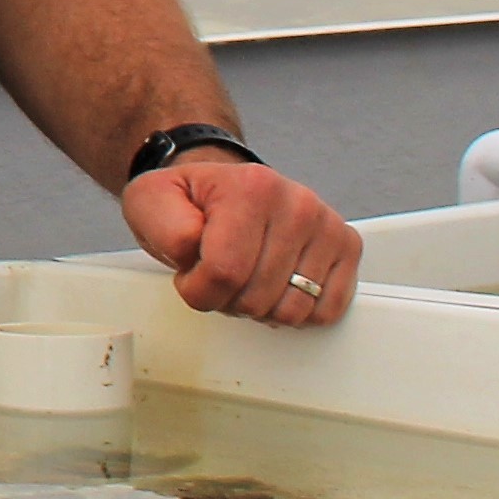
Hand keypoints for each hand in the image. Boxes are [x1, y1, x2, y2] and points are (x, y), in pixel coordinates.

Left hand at [125, 153, 357, 326]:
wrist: (219, 187)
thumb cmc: (188, 200)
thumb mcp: (150, 201)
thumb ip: (164, 226)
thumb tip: (193, 248)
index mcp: (251, 187)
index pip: (224, 273)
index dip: (198, 291)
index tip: (190, 275)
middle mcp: (297, 202)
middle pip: (257, 298)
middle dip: (227, 300)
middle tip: (218, 274)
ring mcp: (327, 224)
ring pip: (292, 310)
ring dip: (261, 308)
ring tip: (245, 279)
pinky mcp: (347, 246)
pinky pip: (327, 309)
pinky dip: (296, 310)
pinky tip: (275, 286)